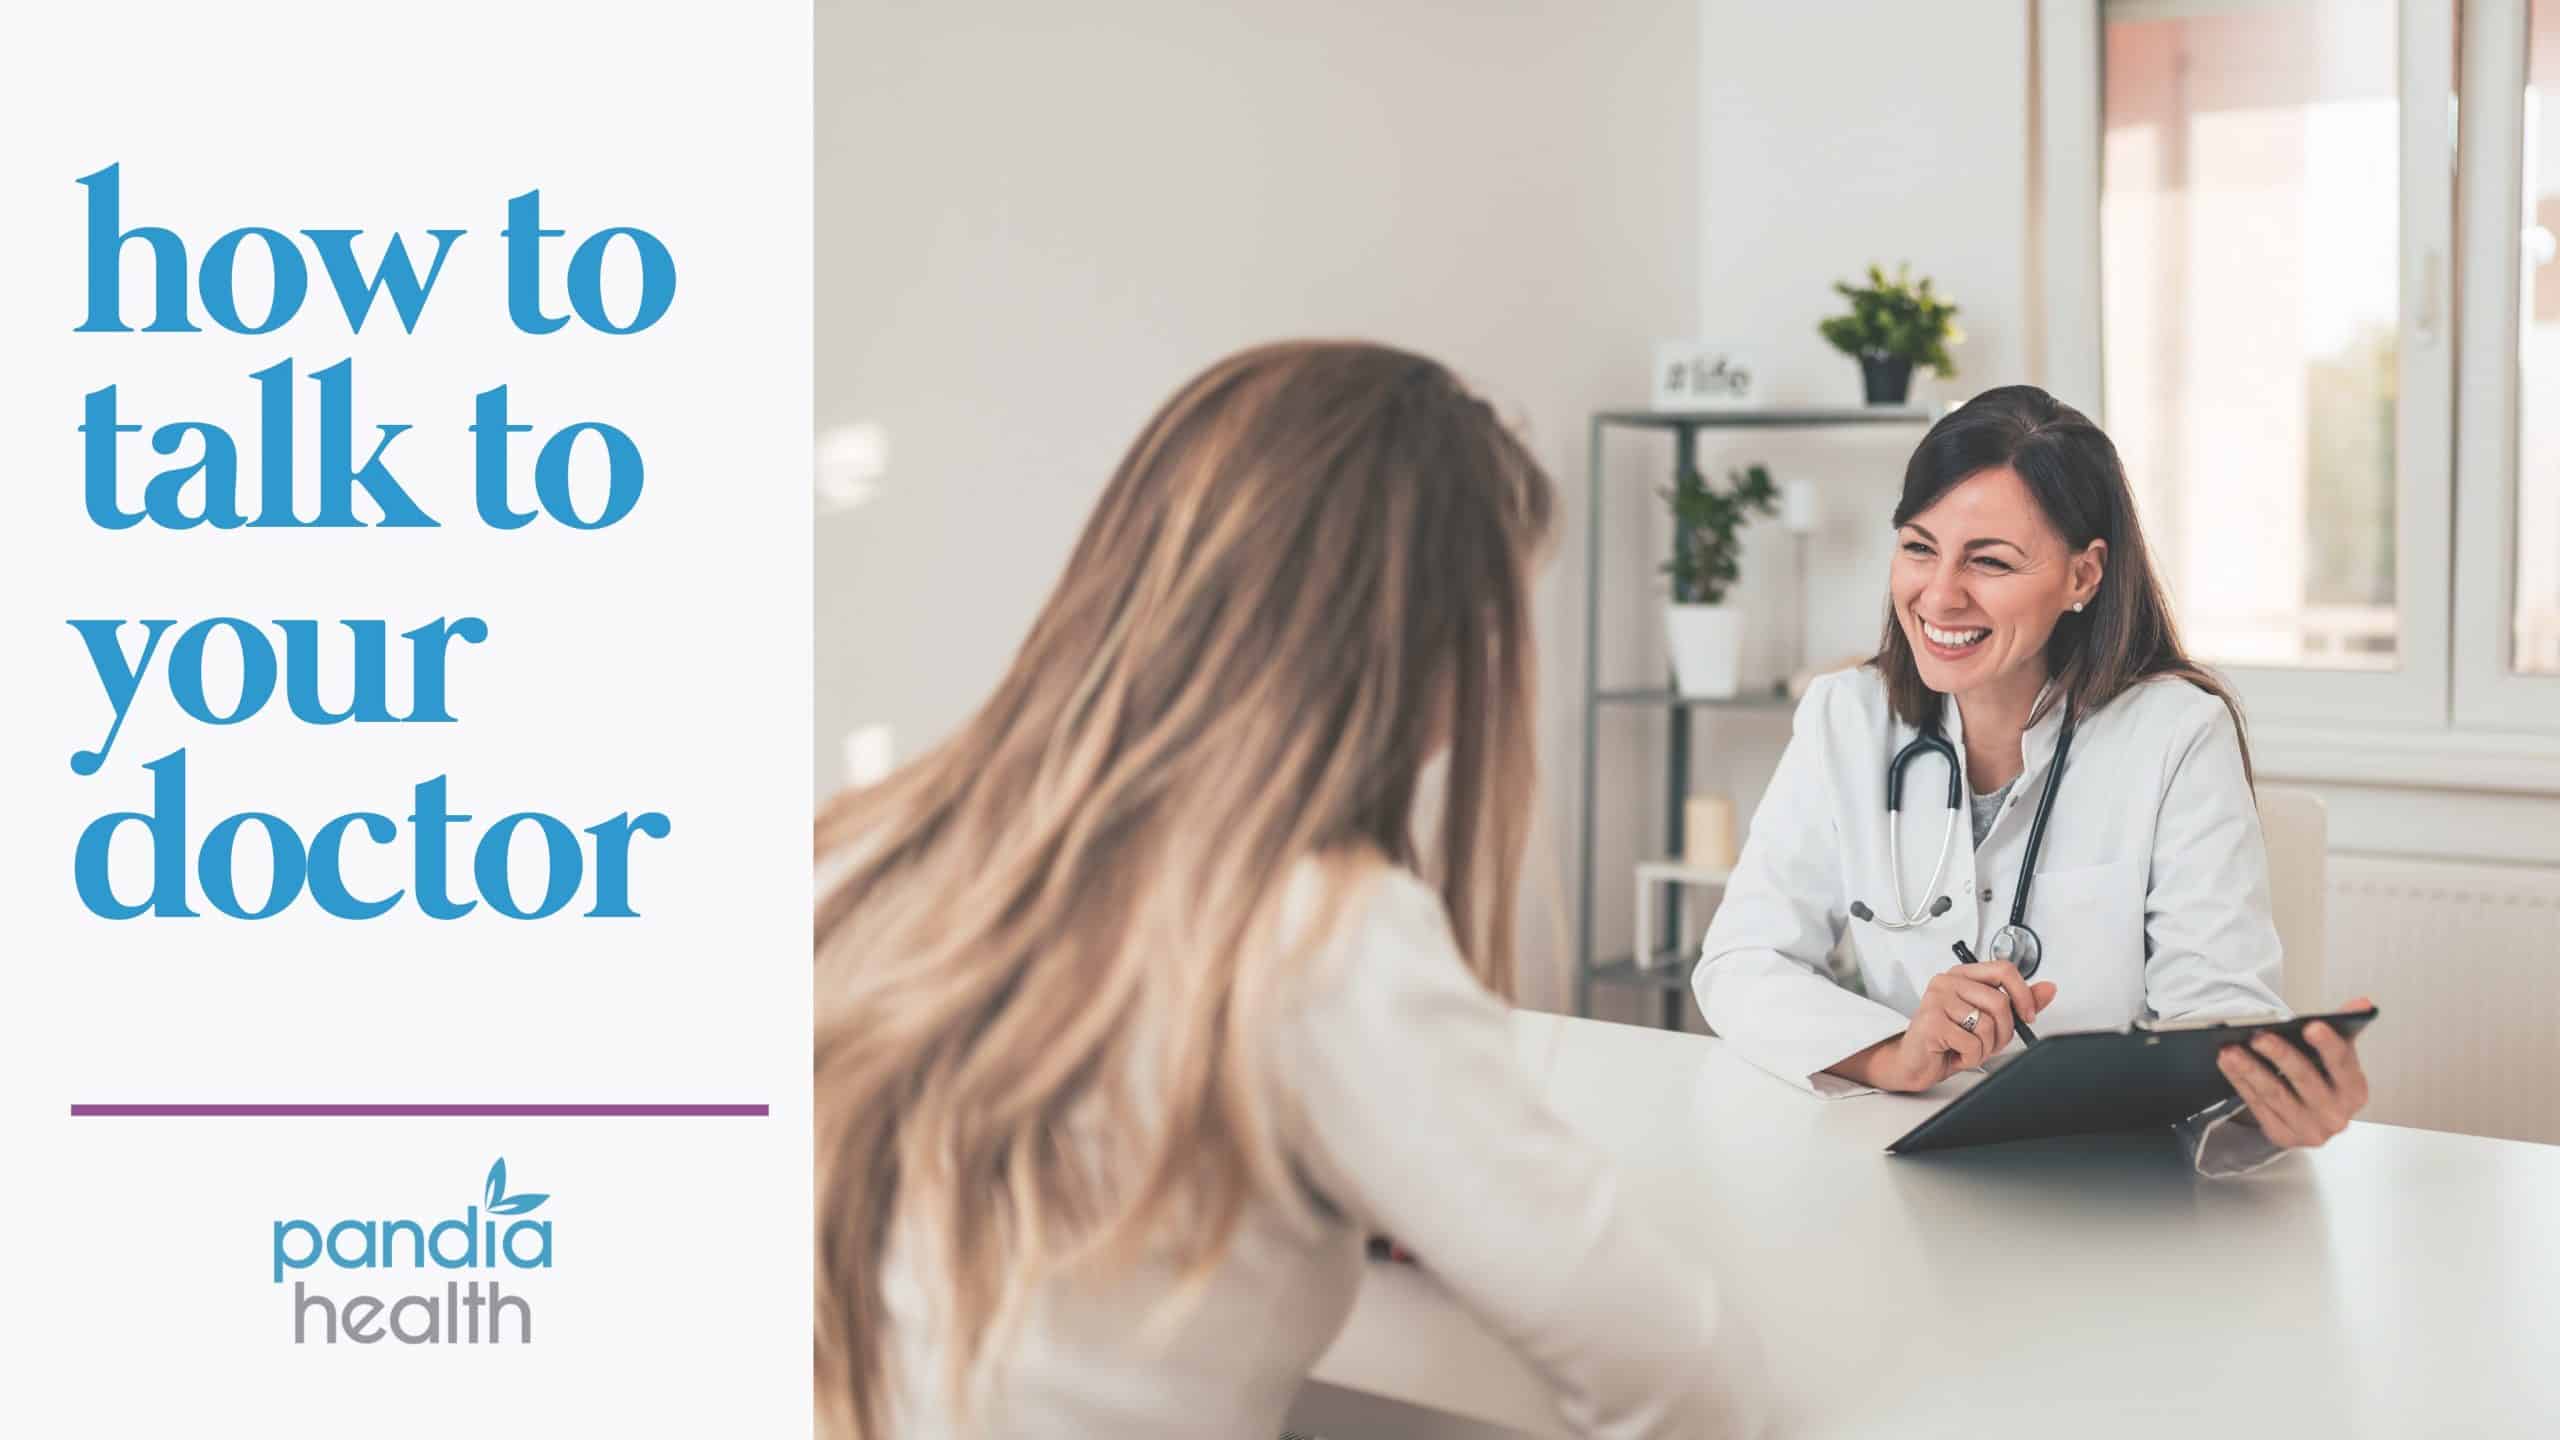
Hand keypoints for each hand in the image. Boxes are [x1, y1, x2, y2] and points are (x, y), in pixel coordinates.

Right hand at [1847, 959, 2058, 1092]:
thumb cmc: (1948, 1040)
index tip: (2027, 1015)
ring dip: (1985, 1048)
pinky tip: (1955, 1054)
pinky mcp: (1931, 1022)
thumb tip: (2048, 989)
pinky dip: (1971, 1058)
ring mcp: (1936, 1000)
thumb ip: (2017, 1002)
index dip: (2023, 994)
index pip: (2004, 969)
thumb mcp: (1988, 1020)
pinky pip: (1972, 1044)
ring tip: (1967, 1048)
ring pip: (1988, 1025)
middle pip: (2000, 1002)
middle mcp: (1947, 982)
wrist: (1913, 1063)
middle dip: (2004, 1032)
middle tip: (1990, 1043)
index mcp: (1962, 975)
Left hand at [2217, 996, 2374, 1148]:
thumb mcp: (2337, 1055)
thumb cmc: (2324, 1080)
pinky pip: (2257, 1106)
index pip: (2343, 1065)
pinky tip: (2228, 1064)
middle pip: (2305, 1080)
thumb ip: (2345, 1026)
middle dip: (2280, 1056)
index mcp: (2354, 1091)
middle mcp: (2335, 1115)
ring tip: (2231, 1049)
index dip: (2328, 1045)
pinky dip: (2240, 1083)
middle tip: (2258, 1036)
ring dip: (2250, 1070)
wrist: (2313, 1117)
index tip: (2312, 1026)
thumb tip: (2361, 1003)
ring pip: (2275, 1095)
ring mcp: (2309, 1129)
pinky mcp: (2283, 1136)